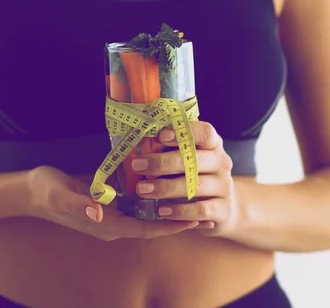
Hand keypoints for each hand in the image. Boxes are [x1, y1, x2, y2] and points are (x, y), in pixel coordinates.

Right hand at [27, 166, 199, 240]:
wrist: (34, 191)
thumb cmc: (46, 191)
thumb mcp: (59, 195)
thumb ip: (78, 204)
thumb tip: (98, 213)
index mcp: (105, 224)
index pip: (144, 229)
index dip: (169, 227)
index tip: (193, 222)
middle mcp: (114, 223)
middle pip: (152, 225)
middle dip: (178, 222)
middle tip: (205, 215)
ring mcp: (114, 214)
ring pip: (149, 216)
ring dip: (171, 211)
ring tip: (196, 204)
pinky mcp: (113, 203)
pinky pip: (140, 206)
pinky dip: (158, 201)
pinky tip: (172, 191)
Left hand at [130, 122, 238, 236]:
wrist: (219, 206)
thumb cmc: (193, 176)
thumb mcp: (185, 159)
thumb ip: (167, 150)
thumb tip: (137, 142)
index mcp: (213, 144)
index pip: (205, 132)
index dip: (184, 133)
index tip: (161, 137)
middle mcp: (222, 162)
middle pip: (196, 159)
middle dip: (163, 162)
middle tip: (137, 165)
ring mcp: (225, 186)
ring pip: (197, 186)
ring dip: (167, 188)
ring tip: (142, 190)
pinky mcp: (224, 209)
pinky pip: (202, 210)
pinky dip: (181, 211)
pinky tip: (162, 211)